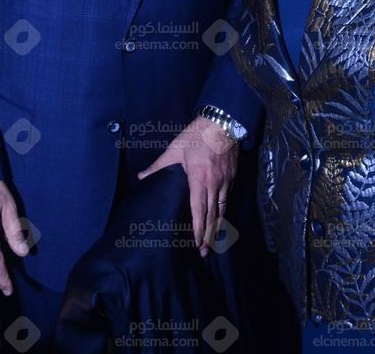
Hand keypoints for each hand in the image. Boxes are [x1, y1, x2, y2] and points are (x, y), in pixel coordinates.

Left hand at [138, 117, 237, 257]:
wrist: (222, 121)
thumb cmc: (197, 135)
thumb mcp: (175, 149)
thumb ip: (158, 165)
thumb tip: (141, 177)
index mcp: (199, 178)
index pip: (198, 209)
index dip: (197, 228)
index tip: (195, 244)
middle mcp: (214, 184)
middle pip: (212, 215)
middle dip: (207, 235)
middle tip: (203, 252)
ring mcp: (226, 181)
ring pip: (222, 209)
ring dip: (217, 227)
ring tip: (212, 242)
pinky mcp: (233, 176)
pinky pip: (228, 199)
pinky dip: (224, 212)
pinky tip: (221, 219)